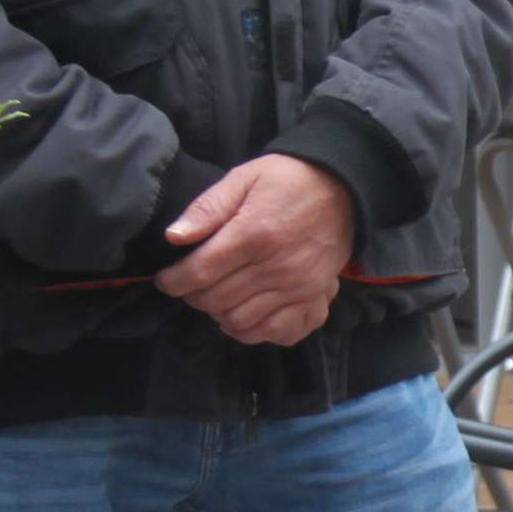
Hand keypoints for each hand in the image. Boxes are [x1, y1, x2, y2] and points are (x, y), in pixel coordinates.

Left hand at [159, 155, 355, 347]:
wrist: (345, 189)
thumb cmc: (288, 181)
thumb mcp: (244, 178)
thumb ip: (207, 208)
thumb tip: (173, 237)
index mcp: (254, 234)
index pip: (199, 273)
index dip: (174, 281)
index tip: (166, 279)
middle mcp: (277, 267)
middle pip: (216, 300)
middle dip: (194, 297)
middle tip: (193, 285)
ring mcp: (299, 288)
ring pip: (241, 321)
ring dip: (220, 314)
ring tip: (218, 298)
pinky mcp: (315, 300)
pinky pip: (277, 333)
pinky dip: (254, 331)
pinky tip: (245, 314)